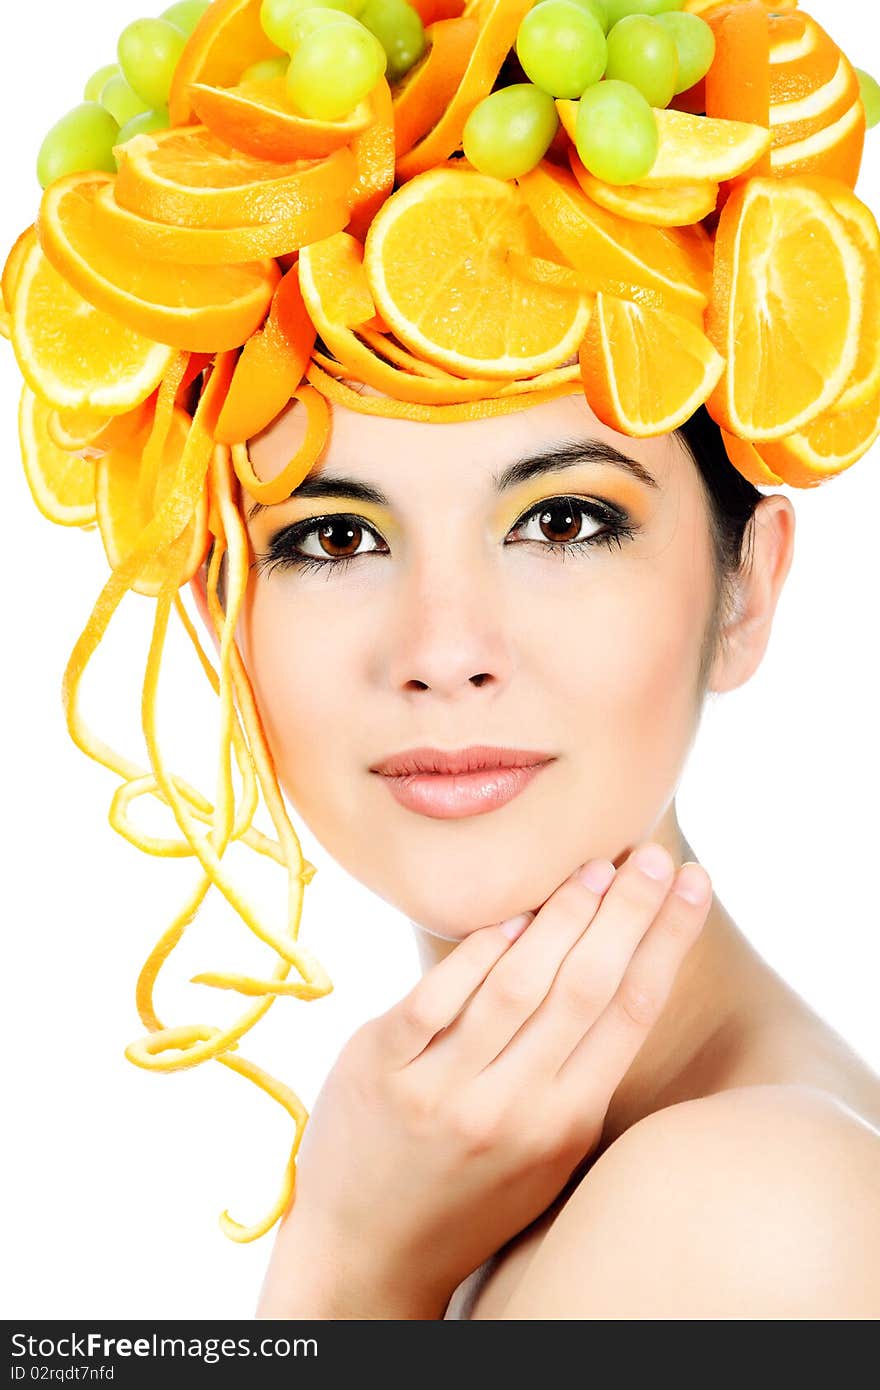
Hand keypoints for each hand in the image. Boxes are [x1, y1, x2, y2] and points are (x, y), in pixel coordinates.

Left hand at [256, 842, 711, 1318]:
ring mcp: (441, 1088)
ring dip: (564, 917)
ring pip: (518, 982)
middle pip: (586, 986)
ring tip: (595, 869)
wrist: (365, 1250)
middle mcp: (509, 1109)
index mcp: (564, 1126)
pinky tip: (514, 914)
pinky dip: (480, 949)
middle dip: (629, 911)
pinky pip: (438, 994)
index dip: (667, 939)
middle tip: (655, 855)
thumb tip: (617, 973)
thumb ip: (577, 1074)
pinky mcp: (379, 1066)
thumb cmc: (468, 1193)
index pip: (631, 1012)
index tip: (695, 884)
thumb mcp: (544, 1152)